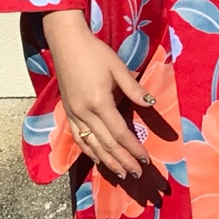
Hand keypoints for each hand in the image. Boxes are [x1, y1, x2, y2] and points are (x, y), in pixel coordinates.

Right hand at [42, 10, 168, 184]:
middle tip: (137, 174)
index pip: (119, 133)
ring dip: (107, 161)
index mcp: (100, 102)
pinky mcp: (68, 113)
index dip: (133, 148)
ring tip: (122, 174)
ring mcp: (74, 115)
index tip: (145, 159)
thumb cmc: (95, 53)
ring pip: (91, 145)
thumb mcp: (118, 68)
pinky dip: (89, 151)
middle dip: (123, 161)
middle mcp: (85, 113)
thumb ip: (134, 89)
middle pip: (106, 144)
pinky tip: (98, 159)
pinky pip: (79, 138)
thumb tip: (151, 104)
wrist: (66, 43)